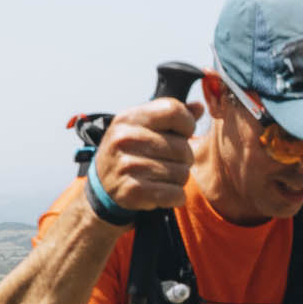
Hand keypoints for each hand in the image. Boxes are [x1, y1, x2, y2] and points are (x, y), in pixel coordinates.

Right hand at [91, 93, 196, 216]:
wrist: (102, 185)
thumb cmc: (130, 151)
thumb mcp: (143, 126)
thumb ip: (171, 115)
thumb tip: (200, 107)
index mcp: (129, 118)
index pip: (173, 110)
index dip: (187, 123)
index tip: (183, 133)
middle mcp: (126, 139)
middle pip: (183, 147)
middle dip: (184, 157)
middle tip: (170, 161)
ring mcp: (128, 165)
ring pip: (182, 173)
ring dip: (179, 178)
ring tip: (163, 176)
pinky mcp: (133, 191)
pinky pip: (175, 194)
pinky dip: (176, 196)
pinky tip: (163, 192)